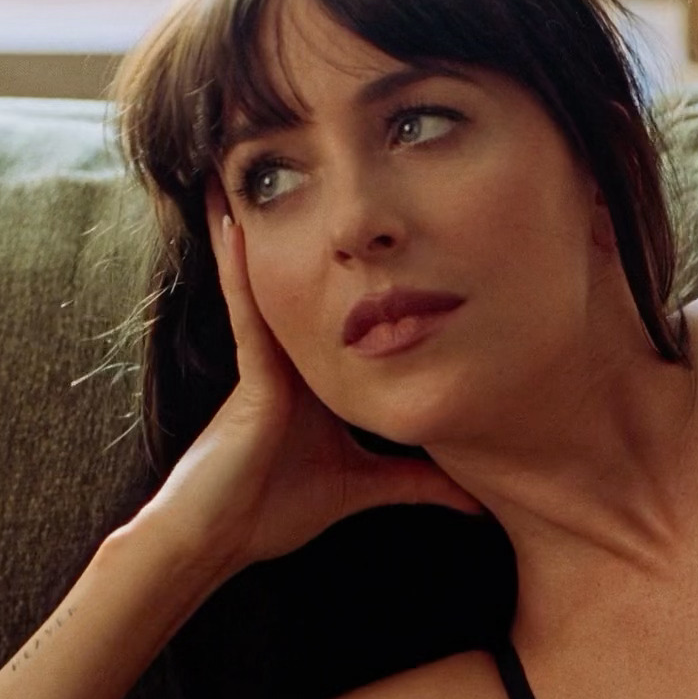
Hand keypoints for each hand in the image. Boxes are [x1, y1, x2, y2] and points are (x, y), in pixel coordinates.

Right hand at [128, 187, 482, 578]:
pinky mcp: (247, 372)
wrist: (217, 539)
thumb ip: (419, 482)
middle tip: (318, 160)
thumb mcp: (367, 486)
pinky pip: (246, 308)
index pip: (342, 308)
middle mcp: (288, 355)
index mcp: (312, 372)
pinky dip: (238, 266)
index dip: (360, 269)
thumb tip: (480, 499)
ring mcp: (264, 359)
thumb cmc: (275, 512)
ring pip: (273, 277)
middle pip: (310, 276)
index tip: (390, 229)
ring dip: (267, 223)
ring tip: (263, 165)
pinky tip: (236, 220)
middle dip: (315, 226)